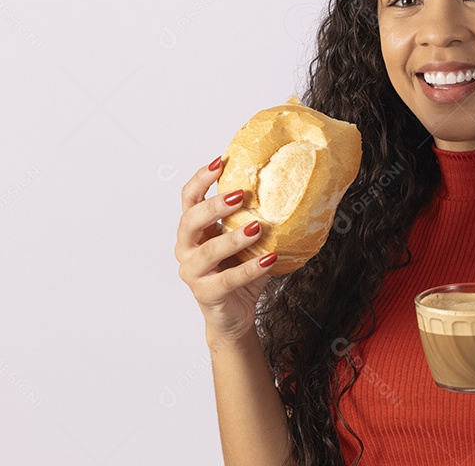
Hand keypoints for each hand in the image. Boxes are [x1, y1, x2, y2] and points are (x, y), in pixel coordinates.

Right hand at [175, 157, 274, 346]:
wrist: (235, 313)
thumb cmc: (239, 271)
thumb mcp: (246, 240)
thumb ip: (254, 217)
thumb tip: (287, 188)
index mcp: (193, 230)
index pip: (189, 199)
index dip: (200, 179)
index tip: (219, 162)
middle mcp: (186, 248)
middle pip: (190, 220)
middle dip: (214, 205)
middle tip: (239, 195)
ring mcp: (193, 272)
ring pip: (207, 251)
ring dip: (233, 237)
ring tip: (257, 227)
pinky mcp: (206, 293)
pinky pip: (228, 279)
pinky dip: (250, 268)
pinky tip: (269, 259)